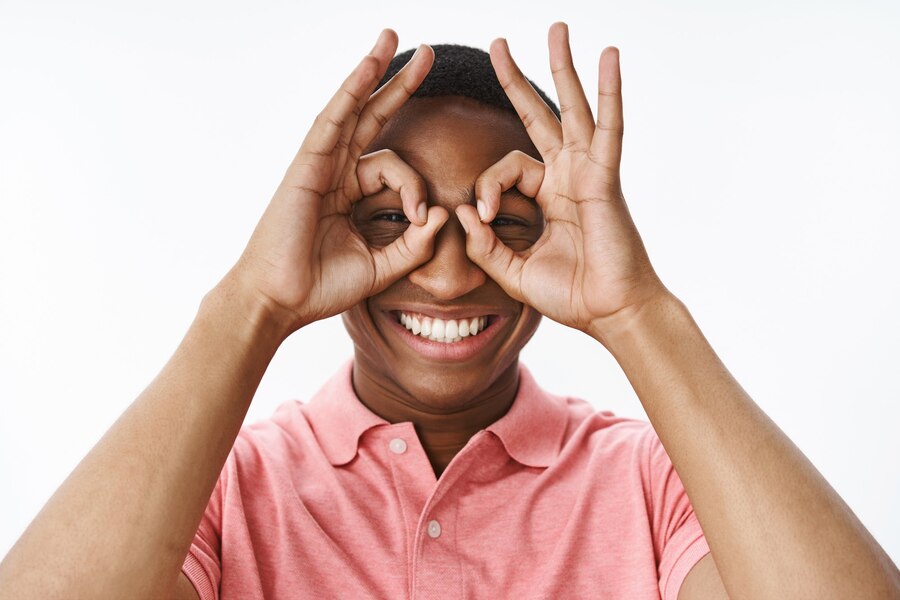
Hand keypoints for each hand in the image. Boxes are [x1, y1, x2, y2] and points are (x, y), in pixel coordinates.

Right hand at [222, 30, 447, 333]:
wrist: (282, 301)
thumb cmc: (322, 286)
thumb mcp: (383, 266)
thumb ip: (414, 244)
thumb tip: (442, 214)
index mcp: (350, 194)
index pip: (394, 170)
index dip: (416, 187)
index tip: (422, 218)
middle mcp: (336, 173)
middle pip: (373, 118)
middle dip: (400, 86)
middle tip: (429, 55)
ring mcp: (320, 165)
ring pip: (351, 109)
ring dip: (372, 71)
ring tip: (392, 38)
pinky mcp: (306, 165)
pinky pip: (332, 122)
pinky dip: (350, 92)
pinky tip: (367, 65)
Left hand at [455, 22, 667, 340]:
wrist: (611, 313)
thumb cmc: (572, 295)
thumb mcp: (514, 271)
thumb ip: (485, 245)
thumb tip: (459, 212)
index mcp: (547, 196)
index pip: (505, 169)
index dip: (485, 188)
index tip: (480, 218)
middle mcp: (568, 177)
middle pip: (539, 116)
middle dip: (518, 80)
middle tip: (498, 43)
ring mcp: (588, 174)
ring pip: (573, 110)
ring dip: (562, 68)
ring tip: (556, 29)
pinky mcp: (605, 179)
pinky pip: (608, 129)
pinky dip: (609, 92)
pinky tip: (608, 57)